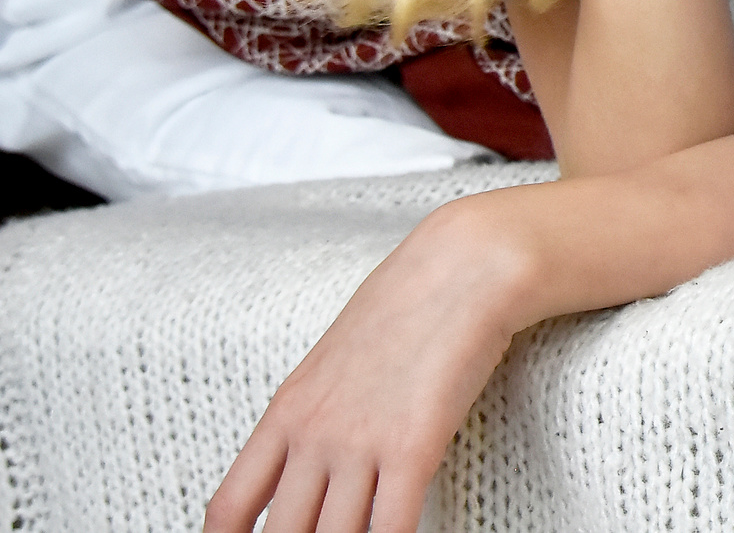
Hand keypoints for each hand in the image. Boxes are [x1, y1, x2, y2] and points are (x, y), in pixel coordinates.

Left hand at [204, 197, 524, 532]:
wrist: (461, 267)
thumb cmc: (409, 304)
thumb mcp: (337, 359)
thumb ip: (317, 412)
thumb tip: (312, 458)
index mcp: (287, 412)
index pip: (230, 507)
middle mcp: (314, 435)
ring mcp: (360, 443)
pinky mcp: (413, 447)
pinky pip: (391, 527)